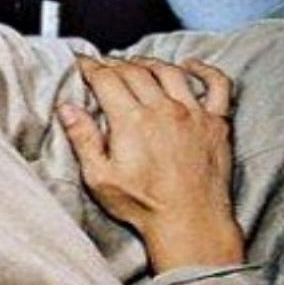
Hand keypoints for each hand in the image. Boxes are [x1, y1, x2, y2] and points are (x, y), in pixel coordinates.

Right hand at [59, 56, 243, 272]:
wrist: (190, 222)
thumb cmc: (144, 205)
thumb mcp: (99, 177)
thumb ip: (83, 139)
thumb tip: (67, 108)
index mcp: (132, 121)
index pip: (107, 80)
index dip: (90, 67)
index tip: (82, 62)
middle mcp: (164, 109)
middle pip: (136, 71)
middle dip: (115, 63)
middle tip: (103, 64)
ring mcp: (194, 113)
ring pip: (170, 72)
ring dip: (149, 62)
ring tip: (137, 62)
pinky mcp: (216, 123)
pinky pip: (216, 85)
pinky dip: (204, 70)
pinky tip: (191, 65)